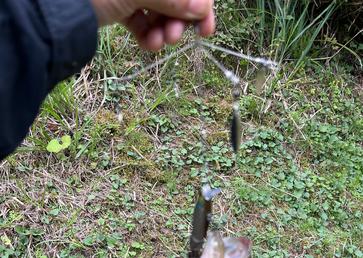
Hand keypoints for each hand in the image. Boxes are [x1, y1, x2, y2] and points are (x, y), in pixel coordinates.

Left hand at [90, 0, 214, 50]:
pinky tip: (147, 45)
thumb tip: (202, 9)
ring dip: (165, 30)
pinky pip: (140, 19)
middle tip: (176, 38)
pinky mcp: (116, 4)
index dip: (200, 2)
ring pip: (158, 8)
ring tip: (160, 44)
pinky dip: (147, 34)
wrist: (53, 9)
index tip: (205, 27)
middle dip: (179, 19)